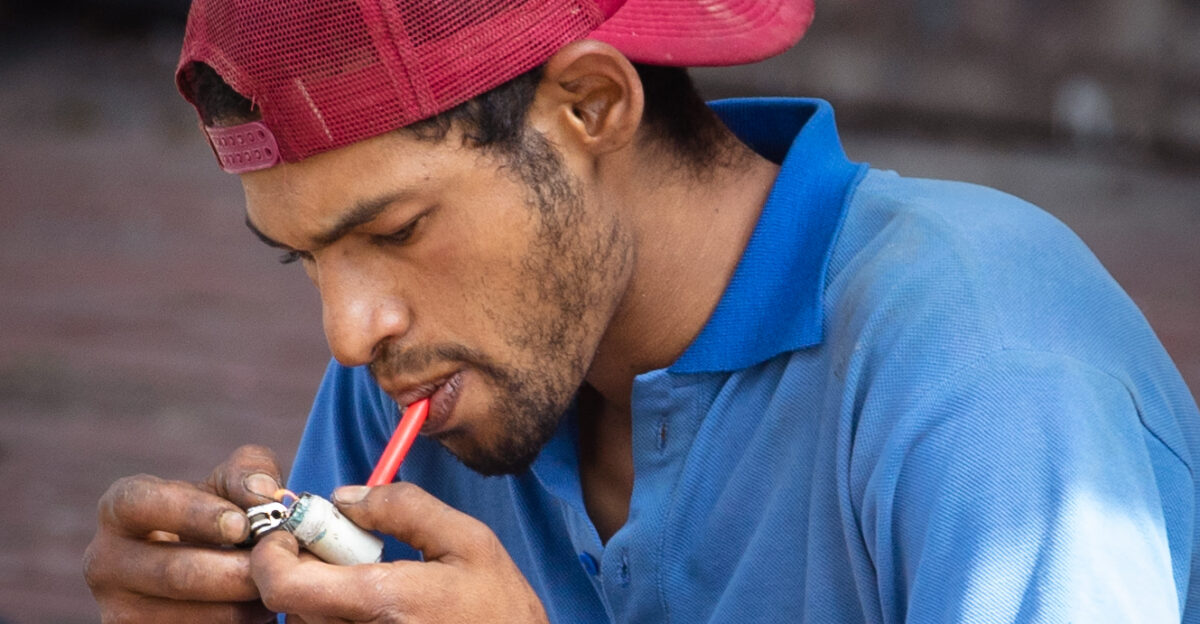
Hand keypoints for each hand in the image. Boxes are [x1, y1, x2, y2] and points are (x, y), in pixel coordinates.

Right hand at [83, 444, 284, 622]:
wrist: (205, 564)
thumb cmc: (218, 512)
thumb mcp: (230, 482)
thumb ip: (249, 473)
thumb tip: (264, 493)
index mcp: (121, 507)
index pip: (143, 504)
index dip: (194, 514)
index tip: (243, 525)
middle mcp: (106, 561)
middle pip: (175, 573)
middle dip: (236, 571)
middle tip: (278, 565)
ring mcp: (118, 609)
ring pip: (188, 615)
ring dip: (242, 604)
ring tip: (275, 587)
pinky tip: (259, 610)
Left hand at [251, 482, 549, 623]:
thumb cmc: (499, 609)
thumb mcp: (468, 541)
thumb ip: (405, 508)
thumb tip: (346, 496)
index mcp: (381, 602)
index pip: (283, 584)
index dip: (273, 553)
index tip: (295, 531)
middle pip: (292, 600)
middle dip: (309, 565)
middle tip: (348, 548)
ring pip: (310, 618)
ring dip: (326, 592)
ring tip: (376, 581)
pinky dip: (343, 613)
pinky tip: (384, 608)